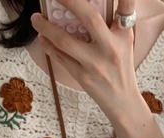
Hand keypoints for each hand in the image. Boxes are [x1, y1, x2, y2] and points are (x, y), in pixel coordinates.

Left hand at [31, 0, 162, 137]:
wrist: (122, 101)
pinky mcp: (82, 76)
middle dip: (70, 1)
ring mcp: (95, 63)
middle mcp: (111, 48)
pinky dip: (49, 45)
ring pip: (65, 41)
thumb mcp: (124, 42)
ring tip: (36, 18)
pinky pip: (60, 57)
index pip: (127, 7)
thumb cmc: (121, 67)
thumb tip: (85, 6)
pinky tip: (42, 37)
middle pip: (90, 18)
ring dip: (46, 27)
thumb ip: (113, 21)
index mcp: (124, 35)